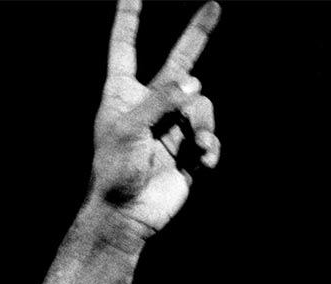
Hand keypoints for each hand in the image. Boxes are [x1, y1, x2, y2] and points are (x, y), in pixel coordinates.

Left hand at [91, 0, 220, 237]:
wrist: (126, 215)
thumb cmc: (115, 172)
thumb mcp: (129, 129)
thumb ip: (161, 99)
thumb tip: (194, 82)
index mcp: (122, 95)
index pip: (125, 48)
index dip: (129, 21)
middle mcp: (149, 105)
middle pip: (178, 62)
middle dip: (196, 36)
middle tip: (215, 5)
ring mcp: (170, 126)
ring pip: (202, 104)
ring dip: (203, 124)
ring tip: (194, 146)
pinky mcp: (187, 149)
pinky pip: (210, 134)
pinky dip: (210, 146)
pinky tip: (202, 161)